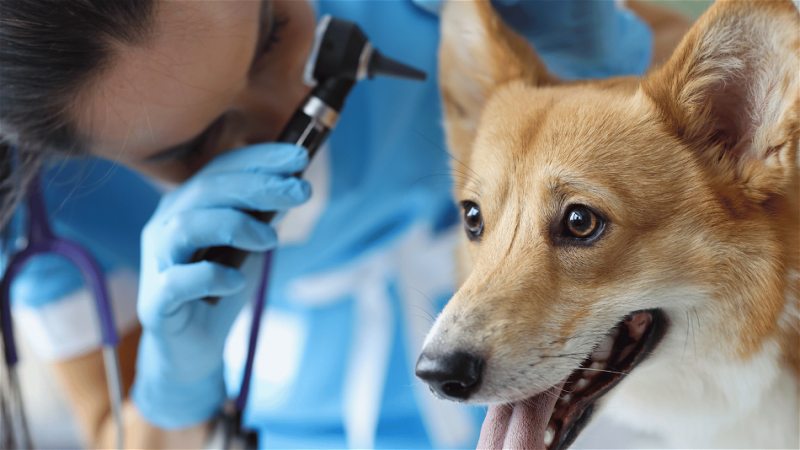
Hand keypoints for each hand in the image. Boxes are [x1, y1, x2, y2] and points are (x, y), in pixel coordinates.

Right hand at [131, 143, 309, 427]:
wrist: (195, 348)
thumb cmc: (221, 289)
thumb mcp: (249, 246)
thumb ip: (263, 216)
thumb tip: (294, 182)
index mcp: (187, 205)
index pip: (221, 168)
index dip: (260, 158)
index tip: (300, 156)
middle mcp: (166, 226)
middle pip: (208, 190)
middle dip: (259, 185)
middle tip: (301, 191)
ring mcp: (157, 262)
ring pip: (186, 226)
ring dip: (236, 225)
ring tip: (272, 240)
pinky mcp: (157, 301)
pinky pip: (178, 281)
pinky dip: (210, 276)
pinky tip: (235, 280)